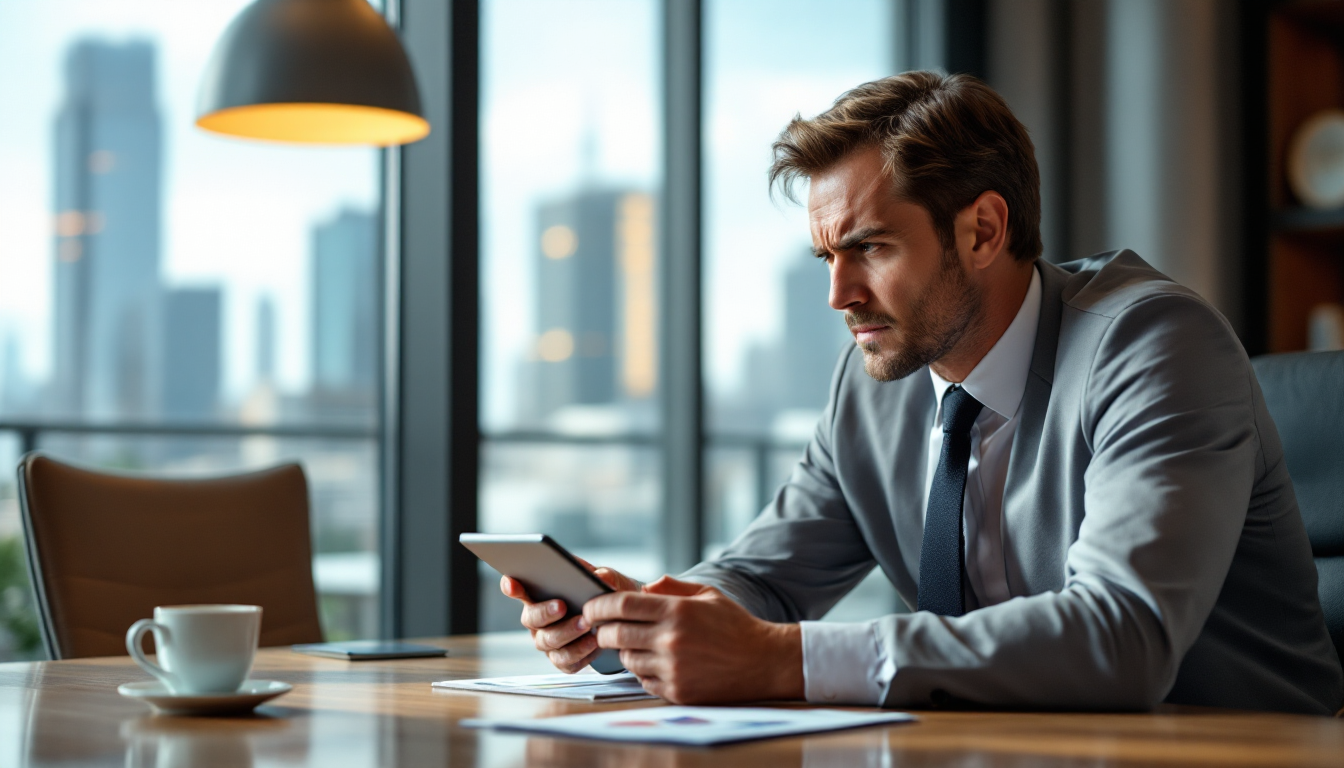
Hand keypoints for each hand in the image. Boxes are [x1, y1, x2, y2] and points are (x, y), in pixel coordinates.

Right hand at [500, 559, 641, 673]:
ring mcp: (548, 642)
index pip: (519, 589)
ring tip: (586, 625)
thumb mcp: (608, 580)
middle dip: (545, 612)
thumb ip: (604, 575)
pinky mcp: (563, 661)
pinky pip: (566, 661)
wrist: (620, 622)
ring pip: (548, 642)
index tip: (511, 583)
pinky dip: (580, 652)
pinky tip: (595, 643)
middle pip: (531, 619)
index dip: (511, 587)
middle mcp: (538, 621)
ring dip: (567, 633)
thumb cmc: (605, 596)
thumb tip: (600, 577)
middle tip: (562, 606)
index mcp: (541, 595)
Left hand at [583, 575, 803, 703]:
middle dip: (603, 631)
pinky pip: (644, 680)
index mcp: (676, 611)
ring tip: (638, 645)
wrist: (764, 661)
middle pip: (615, 634)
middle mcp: (671, 639)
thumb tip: (643, 588)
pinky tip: (657, 663)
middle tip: (604, 629)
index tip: (590, 607)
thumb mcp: (707, 594)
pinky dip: (644, 671)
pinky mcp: (677, 690)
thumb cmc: (734, 625)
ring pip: (627, 659)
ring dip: (625, 652)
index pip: (621, 605)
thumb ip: (672, 588)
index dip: (599, 605)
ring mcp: (673, 667)